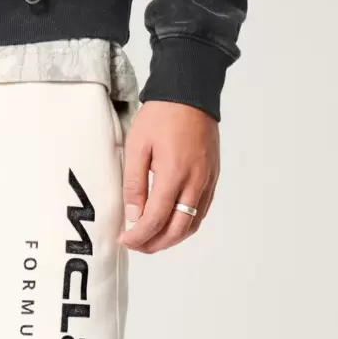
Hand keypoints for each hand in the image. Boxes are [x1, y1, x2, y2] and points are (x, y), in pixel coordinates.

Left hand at [119, 102, 219, 253]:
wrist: (191, 93)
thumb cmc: (161, 115)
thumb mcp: (137, 146)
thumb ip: (134, 184)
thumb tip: (133, 216)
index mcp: (174, 174)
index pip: (156, 220)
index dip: (138, 236)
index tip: (124, 240)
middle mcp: (195, 182)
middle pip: (177, 230)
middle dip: (154, 244)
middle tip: (136, 245)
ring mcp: (207, 181)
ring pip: (192, 225)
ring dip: (170, 239)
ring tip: (150, 239)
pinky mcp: (213, 178)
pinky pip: (201, 212)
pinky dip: (185, 225)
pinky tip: (169, 224)